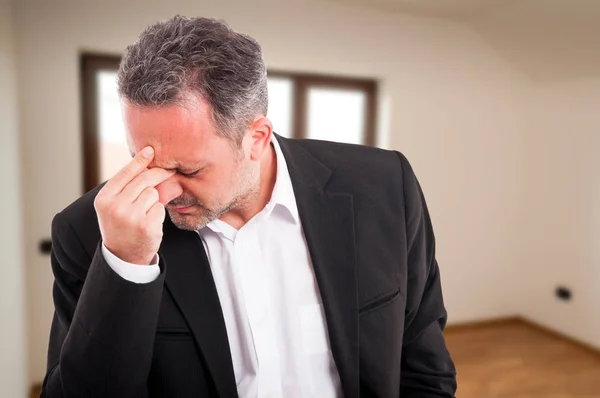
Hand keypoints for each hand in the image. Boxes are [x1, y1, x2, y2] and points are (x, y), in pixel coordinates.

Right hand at [94, 146, 175, 264]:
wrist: (123, 256)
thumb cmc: (121, 225)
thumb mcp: (114, 206)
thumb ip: (125, 187)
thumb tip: (146, 161)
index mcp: (104, 199)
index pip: (125, 173)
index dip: (139, 160)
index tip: (150, 150)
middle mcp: (115, 206)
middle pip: (144, 180)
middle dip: (158, 173)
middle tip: (169, 170)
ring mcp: (131, 216)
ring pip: (153, 194)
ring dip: (154, 201)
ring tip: (144, 213)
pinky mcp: (146, 225)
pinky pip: (160, 208)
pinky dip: (158, 214)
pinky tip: (149, 223)